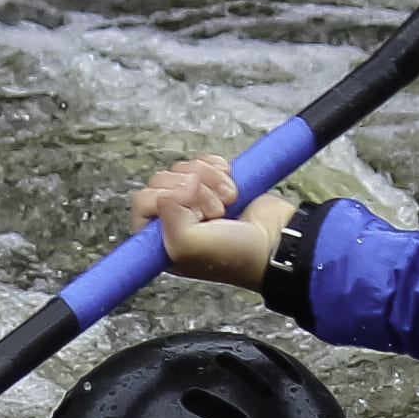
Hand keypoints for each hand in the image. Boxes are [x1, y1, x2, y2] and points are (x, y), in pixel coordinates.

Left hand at [132, 157, 297, 290]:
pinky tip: (230, 186)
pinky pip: (204, 162)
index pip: (143, 202)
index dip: (167, 200)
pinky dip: (218, 169)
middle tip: (214, 212)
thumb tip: (173, 188)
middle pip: (162, 180)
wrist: (276, 241)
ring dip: (209, 181)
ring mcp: (193, 201)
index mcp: (159, 240)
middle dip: (192, 191)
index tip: (192, 213)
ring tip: (227, 202)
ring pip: (184, 169)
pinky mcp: (213, 185)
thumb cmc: (236, 255)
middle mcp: (173, 220)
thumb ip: (168, 216)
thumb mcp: (188, 246)